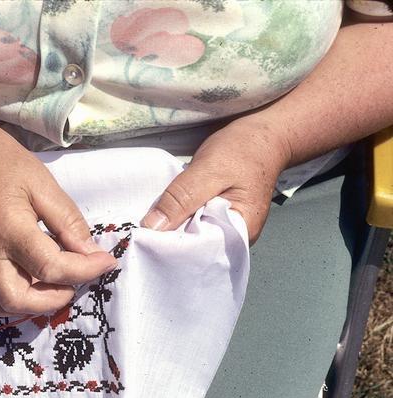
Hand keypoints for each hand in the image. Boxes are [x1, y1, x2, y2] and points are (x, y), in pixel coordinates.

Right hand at [0, 120, 116, 314]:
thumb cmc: (7, 165)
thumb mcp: (45, 185)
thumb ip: (68, 222)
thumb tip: (90, 253)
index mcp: (9, 228)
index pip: (51, 267)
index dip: (85, 270)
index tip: (106, 261)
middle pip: (20, 299)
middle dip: (55, 299)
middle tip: (77, 280)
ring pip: (4, 304)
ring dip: (36, 304)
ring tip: (59, 283)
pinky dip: (22, 297)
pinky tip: (40, 280)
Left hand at [141, 117, 291, 242]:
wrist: (263, 136)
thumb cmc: (243, 150)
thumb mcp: (209, 170)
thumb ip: (181, 198)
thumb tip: (152, 227)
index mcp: (241, 234)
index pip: (200, 253)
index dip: (172, 248)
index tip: (146, 240)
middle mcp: (234, 238)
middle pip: (194, 248)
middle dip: (169, 240)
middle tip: (141, 232)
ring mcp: (225, 228)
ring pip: (191, 235)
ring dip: (171, 228)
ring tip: (149, 224)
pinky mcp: (216, 217)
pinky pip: (192, 223)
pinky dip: (178, 218)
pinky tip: (164, 214)